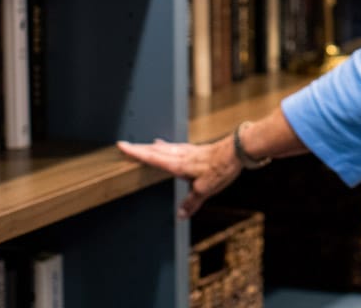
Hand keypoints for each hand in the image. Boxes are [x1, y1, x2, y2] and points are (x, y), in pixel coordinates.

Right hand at [117, 136, 240, 218]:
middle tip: (125, 145)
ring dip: (152, 147)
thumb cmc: (221, 168)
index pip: (153, 158)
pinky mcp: (197, 150)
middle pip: (155, 150)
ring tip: (143, 146)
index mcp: (179, 164)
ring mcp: (189, 151)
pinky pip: (176, 147)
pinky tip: (167, 145)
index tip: (122, 146)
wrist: (238, 150)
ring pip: (165, 148)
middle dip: (139, 148)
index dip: (137, 153)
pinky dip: (167, 146)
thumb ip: (191, 202)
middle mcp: (181, 155)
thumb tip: (179, 215)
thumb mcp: (205, 189)